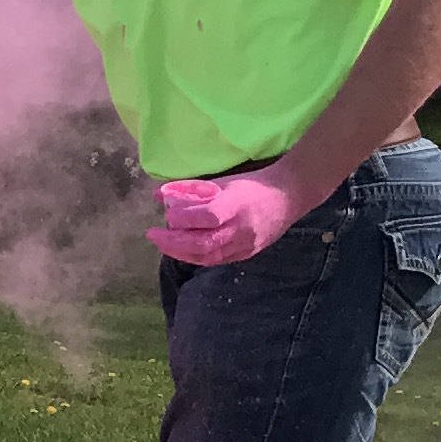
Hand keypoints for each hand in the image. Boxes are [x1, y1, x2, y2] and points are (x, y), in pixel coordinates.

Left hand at [146, 171, 303, 265]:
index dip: (184, 218)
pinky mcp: (248, 254)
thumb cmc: (252, 184)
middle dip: (173, 243)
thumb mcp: (222, 181)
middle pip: (204, 243)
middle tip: (153, 235)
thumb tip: (158, 193)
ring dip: (181, 253)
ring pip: (209, 256)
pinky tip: (184, 251)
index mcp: (235, 205)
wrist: (287, 196)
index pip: (208, 216)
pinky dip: (197, 256)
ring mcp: (246, 244)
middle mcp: (241, 228)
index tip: (166, 214)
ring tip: (164, 244)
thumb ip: (191, 190)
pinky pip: (218, 260)